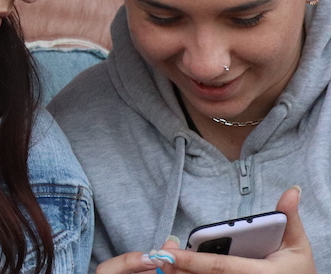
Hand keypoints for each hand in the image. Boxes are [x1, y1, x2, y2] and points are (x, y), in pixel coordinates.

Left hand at [101, 187, 313, 273]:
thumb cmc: (298, 270)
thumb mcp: (297, 244)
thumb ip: (289, 218)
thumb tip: (292, 189)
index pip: (220, 266)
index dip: (194, 260)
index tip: (170, 253)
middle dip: (181, 268)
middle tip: (158, 256)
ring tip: (163, 264)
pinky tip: (179, 271)